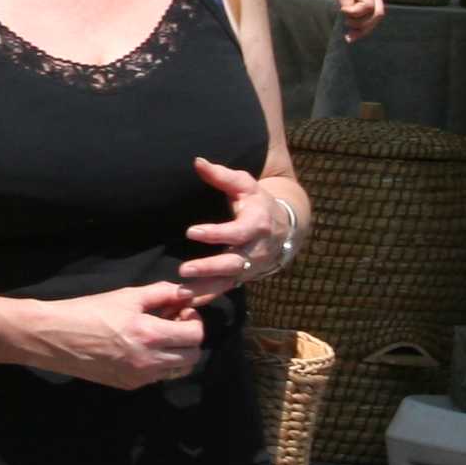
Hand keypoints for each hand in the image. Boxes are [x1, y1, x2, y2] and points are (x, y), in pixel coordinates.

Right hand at [28, 281, 205, 389]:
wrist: (55, 337)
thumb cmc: (89, 311)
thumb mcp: (126, 296)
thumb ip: (161, 293)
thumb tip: (185, 293)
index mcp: (150, 335)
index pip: (195, 335)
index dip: (194, 321)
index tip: (182, 311)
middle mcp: (149, 361)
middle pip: (193, 356)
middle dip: (189, 338)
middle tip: (173, 323)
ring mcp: (140, 377)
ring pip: (178, 370)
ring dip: (177, 353)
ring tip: (159, 337)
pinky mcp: (129, 385)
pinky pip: (158, 376)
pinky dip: (159, 362)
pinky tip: (141, 348)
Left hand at [179, 160, 296, 301]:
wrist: (284, 227)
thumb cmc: (257, 202)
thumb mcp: (244, 184)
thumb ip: (221, 175)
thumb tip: (197, 161)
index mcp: (257, 224)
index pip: (237, 232)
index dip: (215, 233)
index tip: (191, 232)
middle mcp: (256, 249)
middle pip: (233, 262)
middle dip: (209, 267)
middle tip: (184, 270)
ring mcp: (250, 266)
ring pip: (228, 281)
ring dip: (205, 288)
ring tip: (182, 293)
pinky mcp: (243, 277)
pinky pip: (225, 289)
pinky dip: (208, 297)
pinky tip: (188, 303)